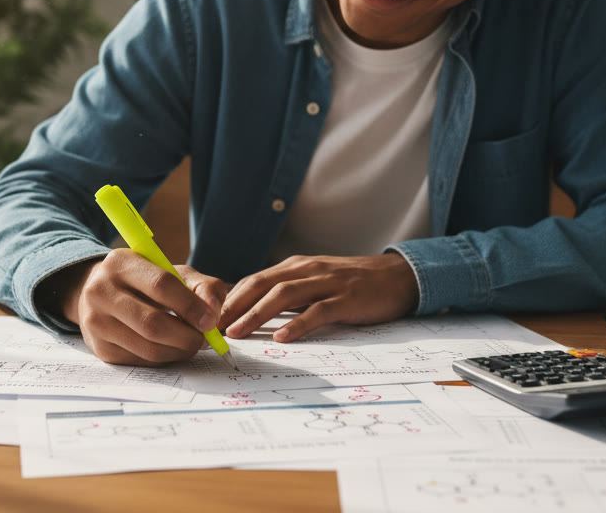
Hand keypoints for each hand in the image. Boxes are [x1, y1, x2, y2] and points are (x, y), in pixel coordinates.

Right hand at [54, 250, 229, 365]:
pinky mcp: (100, 348)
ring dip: (179, 351)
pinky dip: (165, 358)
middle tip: (205, 339)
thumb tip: (213, 312)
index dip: (190, 306)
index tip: (210, 321)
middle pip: (153, 323)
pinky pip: (142, 361)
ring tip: (191, 343)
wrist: (100, 293)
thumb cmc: (145, 281)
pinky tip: (171, 347)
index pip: (161, 285)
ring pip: (148, 348)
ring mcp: (96, 322)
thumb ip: (202, 286)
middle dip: (187, 336)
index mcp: (121, 263)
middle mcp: (101, 291)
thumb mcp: (173, 271)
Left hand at [217, 253, 418, 342]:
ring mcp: (327, 283)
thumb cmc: (352, 284)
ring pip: (283, 295)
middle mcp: (307, 270)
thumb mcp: (316, 282)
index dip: (230, 299)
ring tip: (236, 333)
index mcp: (296, 266)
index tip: (208, 318)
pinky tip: (281, 337)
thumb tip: (253, 313)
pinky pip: (317, 311)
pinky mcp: (346, 299)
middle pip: (262, 285)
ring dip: (256, 314)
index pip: (254, 280)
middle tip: (212, 328)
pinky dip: (297, 324)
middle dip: (234, 306)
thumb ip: (289, 293)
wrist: (397, 277)